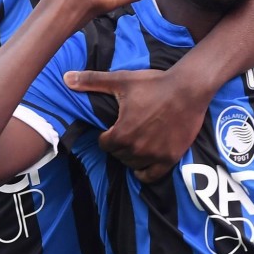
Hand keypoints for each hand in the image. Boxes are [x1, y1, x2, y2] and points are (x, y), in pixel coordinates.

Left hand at [63, 68, 206, 182]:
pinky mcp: (170, 158)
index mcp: (121, 133)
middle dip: (119, 146)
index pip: (104, 144)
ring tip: (136, 143)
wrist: (188, 89)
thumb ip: (91, 81)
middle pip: (118, 155)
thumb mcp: (121, 80)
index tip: (114, 128)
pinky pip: (152, 176)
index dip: (107, 135)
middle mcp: (136, 149)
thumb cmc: (154, 83)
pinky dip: (146, 172)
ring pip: (133, 165)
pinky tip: (145, 161)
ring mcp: (154, 155)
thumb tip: (65, 78)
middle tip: (126, 133)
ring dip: (131, 157)